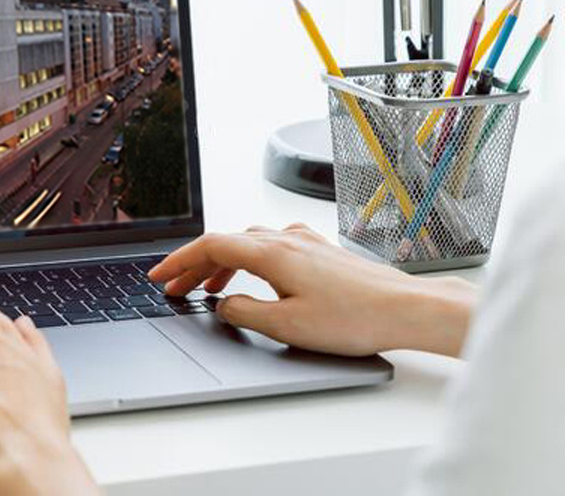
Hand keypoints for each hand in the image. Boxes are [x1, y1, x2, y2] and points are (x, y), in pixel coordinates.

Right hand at [147, 224, 476, 356]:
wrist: (406, 309)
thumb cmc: (355, 317)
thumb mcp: (287, 325)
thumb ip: (246, 312)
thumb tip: (225, 305)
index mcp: (271, 252)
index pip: (210, 246)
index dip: (178, 261)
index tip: (159, 275)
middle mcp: (286, 239)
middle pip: (226, 242)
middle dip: (195, 266)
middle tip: (176, 288)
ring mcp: (305, 243)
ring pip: (249, 243)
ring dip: (222, 263)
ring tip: (209, 288)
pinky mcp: (321, 252)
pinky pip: (272, 247)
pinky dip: (250, 260)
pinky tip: (256, 277)